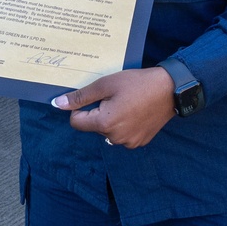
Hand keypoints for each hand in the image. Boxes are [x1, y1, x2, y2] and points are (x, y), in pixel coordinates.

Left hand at [51, 67, 175, 148]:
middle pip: (93, 126)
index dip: (79, 108)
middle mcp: (116, 139)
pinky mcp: (139, 142)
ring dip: (110, 117)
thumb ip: (81, 96)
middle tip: (113, 96)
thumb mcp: (105, 84)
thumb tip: (57, 104)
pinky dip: (122, 123)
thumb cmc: (136, 83)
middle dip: (97, 111)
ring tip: (125, 102)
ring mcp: (129, 143)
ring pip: (107, 130)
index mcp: (105, 124)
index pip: (76, 122)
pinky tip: (133, 110)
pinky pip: (121, 134)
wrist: (169, 90)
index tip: (93, 96)